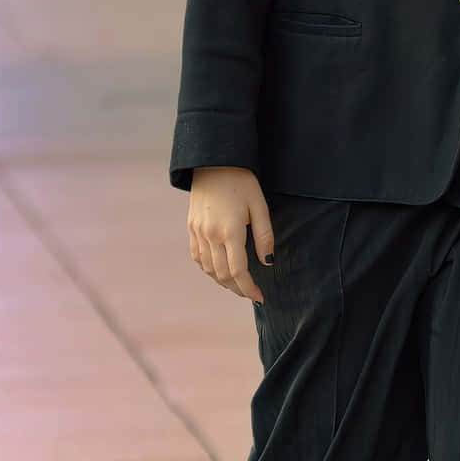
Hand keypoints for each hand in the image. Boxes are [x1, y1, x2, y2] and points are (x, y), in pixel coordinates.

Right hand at [188, 166, 272, 303]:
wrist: (213, 163)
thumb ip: (264, 236)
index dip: (249, 289)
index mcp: (230, 231)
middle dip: (238, 289)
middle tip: (251, 293)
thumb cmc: (241, 182)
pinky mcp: (191, 228)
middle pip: (222, 275)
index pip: (238, 272)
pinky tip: (219, 269)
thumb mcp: (260, 206)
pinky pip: (197, 257)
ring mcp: (198, 232)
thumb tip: (268, 262)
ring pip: (208, 269)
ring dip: (223, 281)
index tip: (260, 298)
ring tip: (238, 284)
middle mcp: (210, 235)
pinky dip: (209, 268)